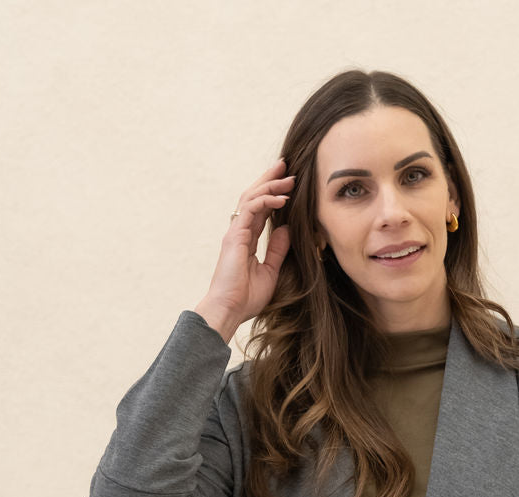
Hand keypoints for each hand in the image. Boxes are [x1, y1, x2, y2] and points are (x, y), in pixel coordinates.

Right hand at [194, 158, 294, 340]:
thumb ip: (278, 250)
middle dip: (269, 179)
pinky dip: (266, 200)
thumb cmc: (246, 298)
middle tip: (286, 165)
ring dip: (270, 185)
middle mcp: (239, 231)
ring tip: (289, 178)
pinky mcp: (234, 236)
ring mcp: (235, 232)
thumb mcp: (271, 271)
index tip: (288, 182)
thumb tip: (288, 229)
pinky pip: (251, 210)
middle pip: (253, 196)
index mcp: (246, 239)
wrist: (229, 310)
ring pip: (251, 198)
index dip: (273, 193)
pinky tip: (282, 199)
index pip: (260, 209)